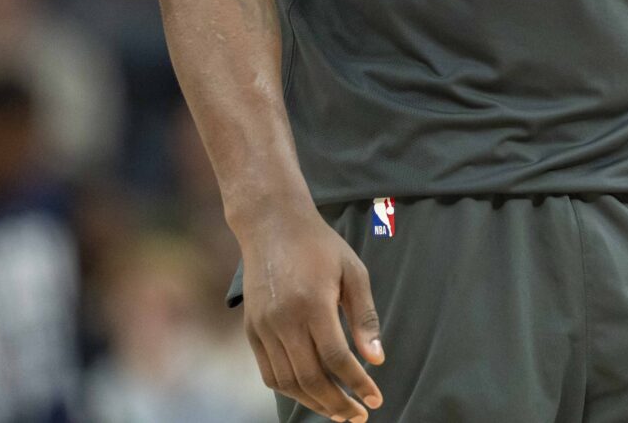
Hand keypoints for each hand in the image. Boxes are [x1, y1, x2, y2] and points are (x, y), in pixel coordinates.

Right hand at [236, 206, 385, 421]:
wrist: (272, 224)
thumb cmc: (321, 246)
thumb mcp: (353, 272)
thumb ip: (364, 317)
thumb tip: (376, 359)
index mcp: (312, 303)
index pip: (336, 357)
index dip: (357, 383)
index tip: (376, 398)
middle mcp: (283, 320)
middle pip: (310, 378)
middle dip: (338, 403)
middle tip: (359, 415)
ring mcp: (263, 327)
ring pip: (288, 382)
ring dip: (314, 403)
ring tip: (338, 412)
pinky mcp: (251, 330)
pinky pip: (269, 373)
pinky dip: (291, 390)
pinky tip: (311, 395)